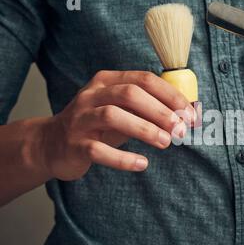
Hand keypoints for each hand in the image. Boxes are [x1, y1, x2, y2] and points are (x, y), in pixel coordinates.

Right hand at [42, 70, 194, 180]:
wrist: (52, 144)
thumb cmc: (98, 126)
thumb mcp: (123, 110)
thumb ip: (150, 108)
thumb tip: (188, 112)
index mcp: (107, 81)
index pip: (144, 80)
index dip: (171, 96)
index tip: (191, 113)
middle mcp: (91, 95)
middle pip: (130, 94)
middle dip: (161, 111)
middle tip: (182, 130)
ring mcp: (80, 119)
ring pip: (113, 116)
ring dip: (144, 129)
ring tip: (166, 142)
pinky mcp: (74, 144)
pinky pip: (98, 150)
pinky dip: (123, 158)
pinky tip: (142, 164)